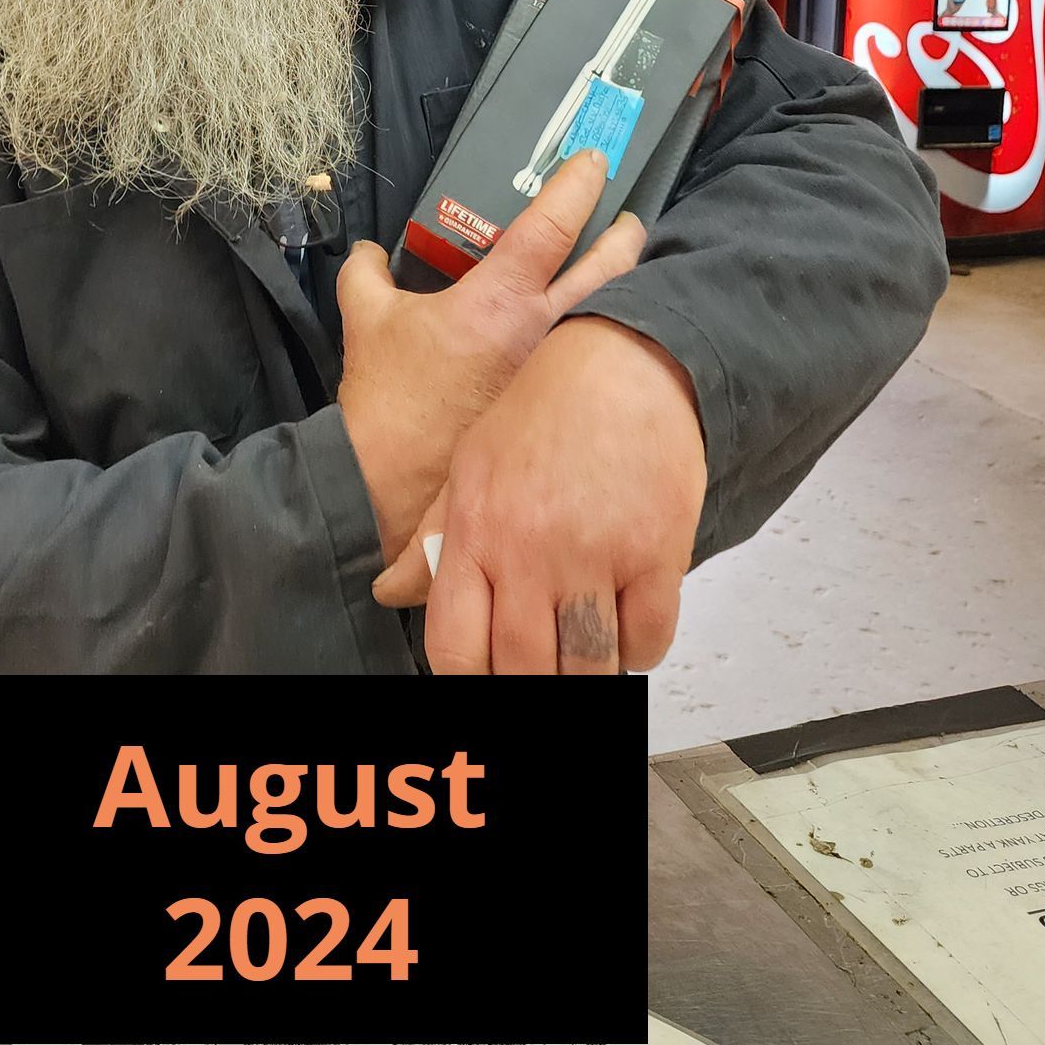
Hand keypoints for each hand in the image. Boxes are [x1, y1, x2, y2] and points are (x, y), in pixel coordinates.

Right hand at [336, 151, 645, 563]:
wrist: (389, 486)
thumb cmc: (386, 400)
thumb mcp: (367, 318)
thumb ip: (369, 272)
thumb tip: (372, 252)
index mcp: (502, 300)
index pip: (554, 225)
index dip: (577, 184)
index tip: (592, 160)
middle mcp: (543, 333)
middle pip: (610, 269)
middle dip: (626, 236)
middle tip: (630, 219)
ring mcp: (554, 375)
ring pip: (609, 317)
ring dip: (621, 290)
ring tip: (622, 274)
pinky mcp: (552, 409)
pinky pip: (587, 362)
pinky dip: (598, 341)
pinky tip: (594, 340)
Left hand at [371, 313, 705, 674]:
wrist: (625, 360)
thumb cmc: (545, 410)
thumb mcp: (469, 467)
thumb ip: (431, 541)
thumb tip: (388, 593)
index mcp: (476, 530)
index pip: (455, 651)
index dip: (470, 683)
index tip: (488, 681)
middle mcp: (530, 548)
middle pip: (525, 671)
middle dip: (533, 683)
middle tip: (544, 669)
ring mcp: (595, 554)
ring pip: (589, 668)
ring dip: (588, 672)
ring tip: (584, 652)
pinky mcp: (656, 553)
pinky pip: (647, 642)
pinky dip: (637, 649)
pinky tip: (625, 624)